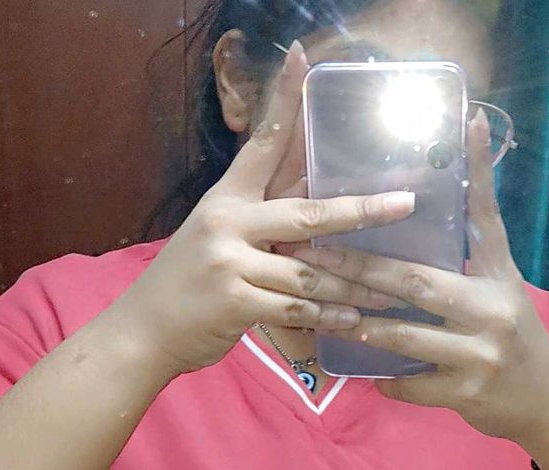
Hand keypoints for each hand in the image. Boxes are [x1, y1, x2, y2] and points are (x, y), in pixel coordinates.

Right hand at [112, 41, 414, 380]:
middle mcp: (228, 222)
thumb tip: (313, 207)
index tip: (302, 60)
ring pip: (310, 273)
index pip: (261, 143)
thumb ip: (261, 221)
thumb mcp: (215, 237)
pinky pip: (296, 309)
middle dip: (360, 211)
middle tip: (404, 204)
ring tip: (388, 292)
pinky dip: (326, 318)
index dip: (284, 102)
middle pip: (307, 212)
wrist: (144, 330)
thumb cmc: (187, 284)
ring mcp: (230, 262)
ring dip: (352, 287)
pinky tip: (351, 320)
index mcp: (226, 199)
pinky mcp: (235, 302)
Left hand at [293, 110, 548, 453]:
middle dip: (360, 268)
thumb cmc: (516, 338)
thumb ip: (472, 257)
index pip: (486, 217)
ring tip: (326, 315)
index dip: (479, 170)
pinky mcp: (466, 394)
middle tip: (316, 254)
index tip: (469, 124)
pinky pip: (410, 385)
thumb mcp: (502, 290)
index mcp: (499, 277)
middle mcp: (491, 309)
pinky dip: (386, 381)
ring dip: (360, 327)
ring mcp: (478, 354)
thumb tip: (437, 210)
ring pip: (404, 336)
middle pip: (415, 281)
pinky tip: (369, 376)